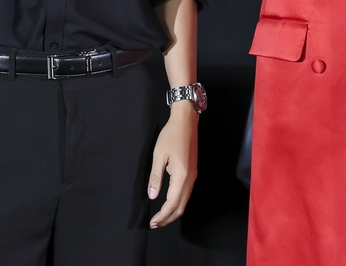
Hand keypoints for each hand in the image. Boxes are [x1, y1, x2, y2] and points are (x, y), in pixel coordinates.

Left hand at [147, 104, 198, 227]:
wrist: (186, 122)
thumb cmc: (171, 135)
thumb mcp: (159, 155)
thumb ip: (155, 177)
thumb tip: (152, 196)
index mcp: (181, 176)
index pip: (171, 203)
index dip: (162, 215)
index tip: (152, 222)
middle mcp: (190, 179)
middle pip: (180, 207)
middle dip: (168, 218)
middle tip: (155, 223)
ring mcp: (193, 176)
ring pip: (184, 201)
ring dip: (173, 212)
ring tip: (161, 217)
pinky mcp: (193, 172)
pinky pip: (186, 194)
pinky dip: (178, 203)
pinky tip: (169, 203)